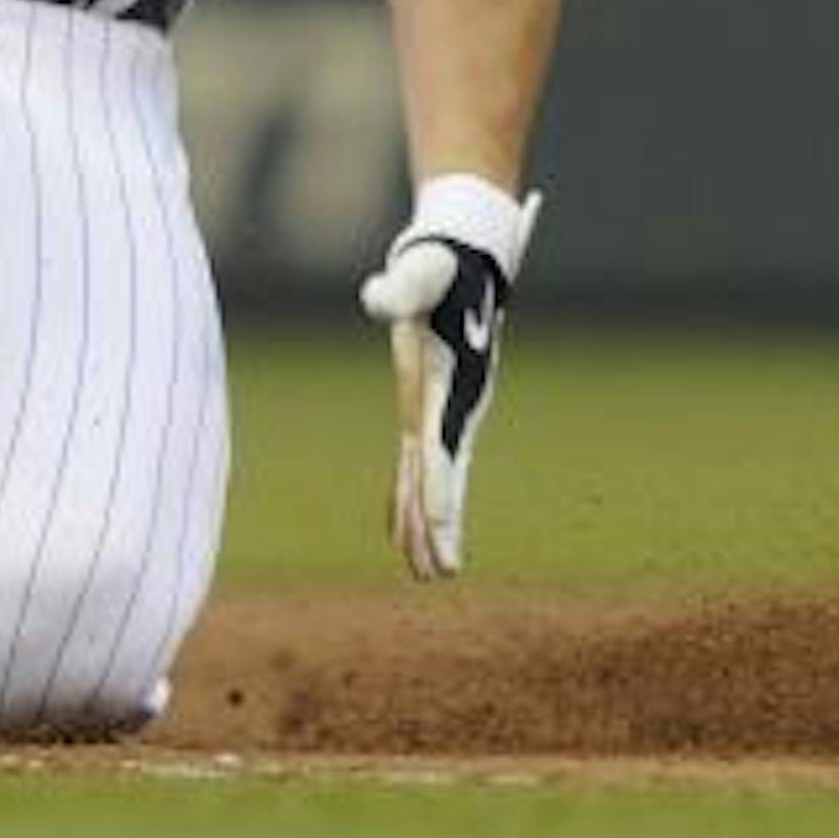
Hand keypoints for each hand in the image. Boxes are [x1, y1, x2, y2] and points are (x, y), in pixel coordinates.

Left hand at [358, 174, 540, 578]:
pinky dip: (411, 498)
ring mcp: (440, 412)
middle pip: (444, 478)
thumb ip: (399, 288)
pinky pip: (419, 464)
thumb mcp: (419, 275)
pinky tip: (403, 532)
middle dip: (441, 525)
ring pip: (432, 480)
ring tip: (426, 573)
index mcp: (449, 385)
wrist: (462, 264)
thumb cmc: (440, 270)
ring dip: (427, 525)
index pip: (443, 448)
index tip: (440, 530)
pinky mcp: (426, 408)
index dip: (441, 490)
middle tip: (441, 574)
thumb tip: (376, 297)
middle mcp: (451, 408)